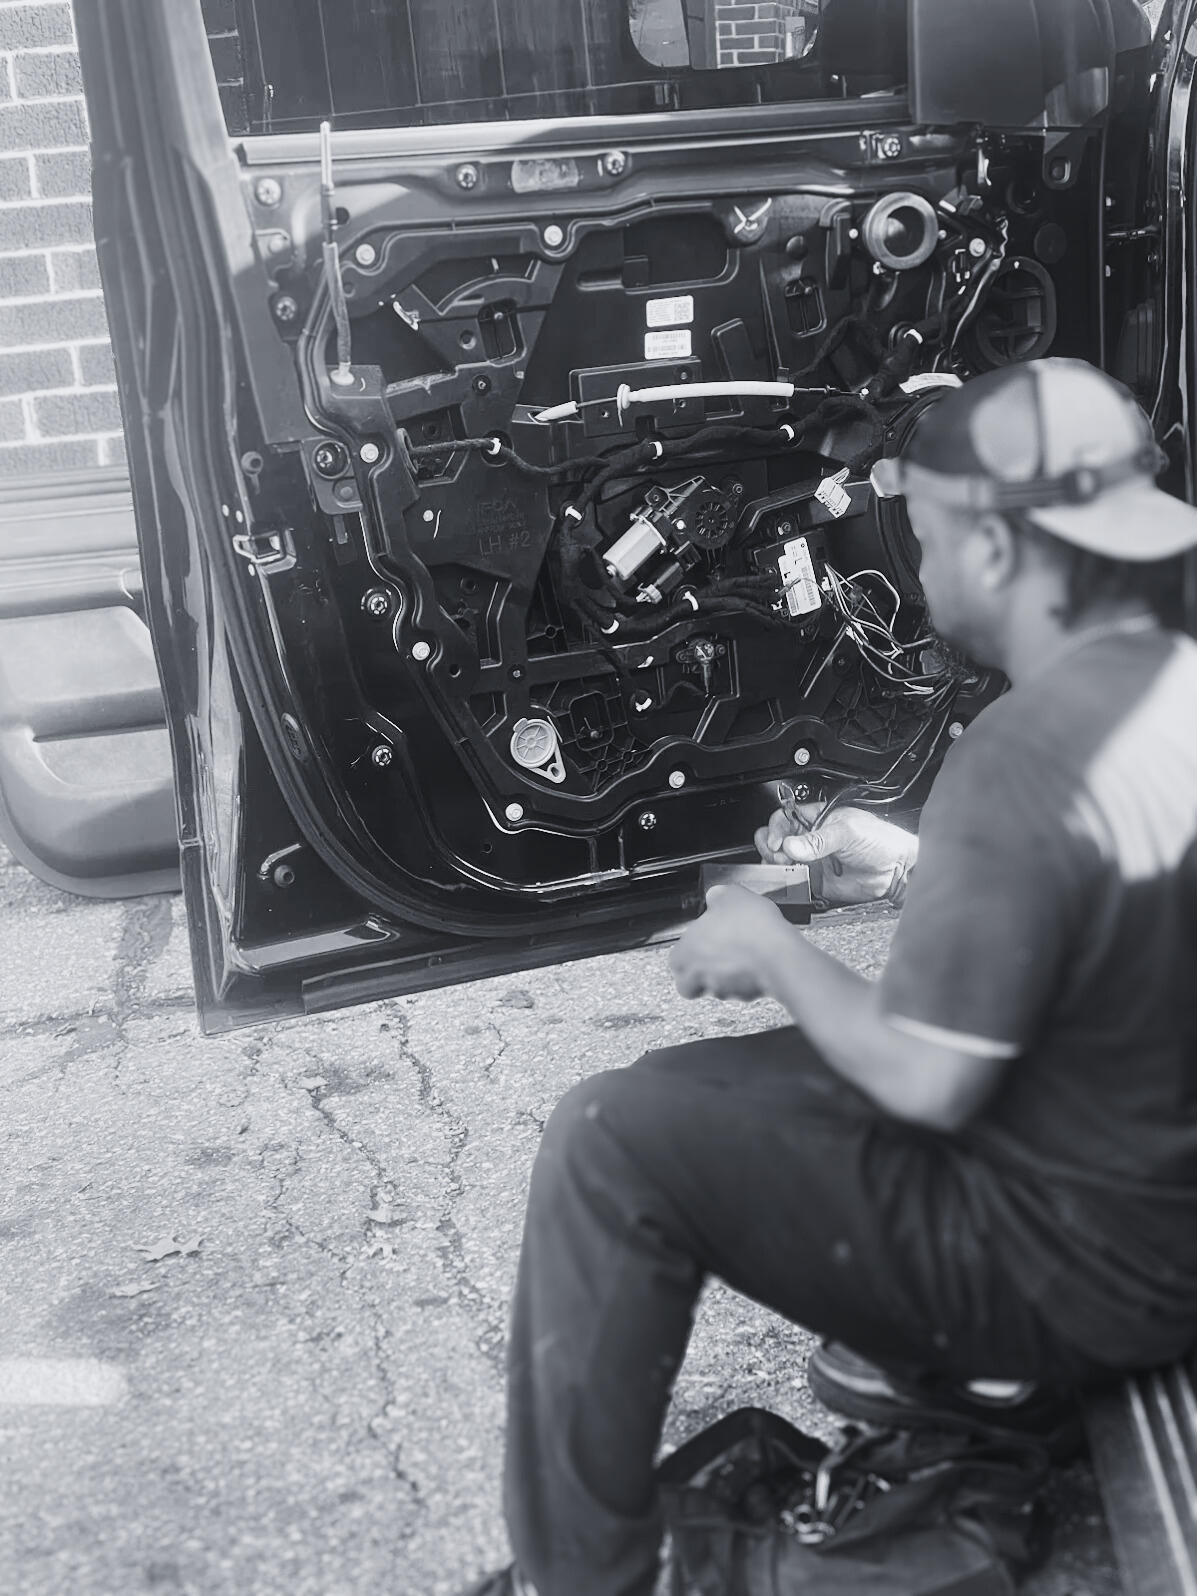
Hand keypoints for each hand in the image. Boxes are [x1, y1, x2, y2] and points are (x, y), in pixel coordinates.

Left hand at [669, 883, 793, 1000]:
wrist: (778, 955)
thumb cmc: (750, 929)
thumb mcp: (731, 895)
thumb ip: (717, 897)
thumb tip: (716, 896)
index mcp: (684, 952)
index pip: (676, 958)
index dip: (690, 948)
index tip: (705, 936)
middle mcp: (698, 975)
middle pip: (691, 979)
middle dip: (705, 967)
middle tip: (720, 951)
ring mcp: (722, 990)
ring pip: (716, 987)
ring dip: (727, 973)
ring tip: (744, 954)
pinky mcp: (746, 997)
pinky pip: (742, 991)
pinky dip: (748, 980)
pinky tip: (757, 963)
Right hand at [754, 804, 916, 907]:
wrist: (898, 870)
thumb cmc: (881, 841)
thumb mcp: (849, 832)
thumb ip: (819, 840)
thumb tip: (793, 845)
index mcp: (817, 818)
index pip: (785, 818)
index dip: (777, 828)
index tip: (778, 839)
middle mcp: (811, 839)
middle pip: (777, 839)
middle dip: (771, 846)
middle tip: (780, 853)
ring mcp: (812, 860)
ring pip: (781, 861)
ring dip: (776, 864)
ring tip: (786, 866)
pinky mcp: (816, 881)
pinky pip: (794, 882)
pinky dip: (787, 882)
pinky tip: (792, 879)